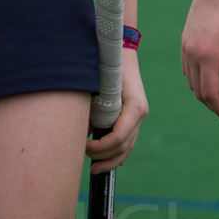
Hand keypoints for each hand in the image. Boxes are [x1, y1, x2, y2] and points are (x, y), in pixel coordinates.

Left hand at [85, 50, 147, 172]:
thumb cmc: (106, 67)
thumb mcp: (96, 90)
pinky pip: (128, 139)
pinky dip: (118, 152)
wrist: (119, 50)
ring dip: (111, 159)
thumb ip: (90, 113)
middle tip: (85, 160)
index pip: (118, 139)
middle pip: (124, 146)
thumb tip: (79, 136)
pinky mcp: (134, 115)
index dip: (99, 149)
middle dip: (104, 157)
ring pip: (128, 146)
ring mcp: (139, 115)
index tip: (83, 147)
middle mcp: (140, 114)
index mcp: (135, 108)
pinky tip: (108, 161)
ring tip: (94, 168)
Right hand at [182, 0, 218, 126]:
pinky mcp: (185, 42)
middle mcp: (191, 54)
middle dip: (217, 106)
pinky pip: (189, 71)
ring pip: (192, 83)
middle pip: (199, 92)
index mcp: (206, 55)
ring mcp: (185, 48)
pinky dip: (201, 82)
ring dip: (208, 95)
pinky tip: (215, 81)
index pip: (209, 94)